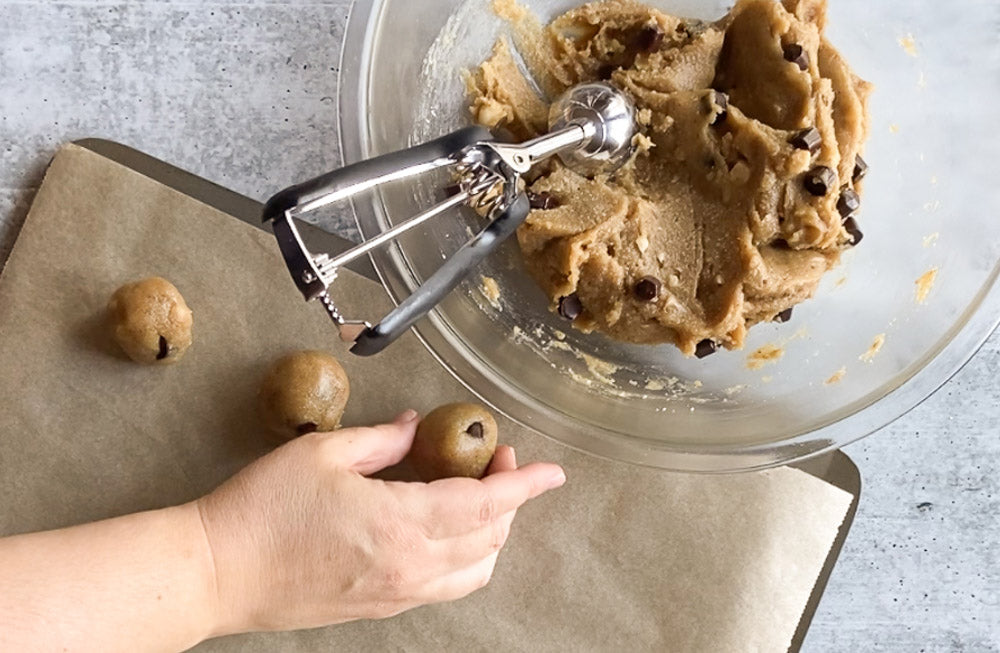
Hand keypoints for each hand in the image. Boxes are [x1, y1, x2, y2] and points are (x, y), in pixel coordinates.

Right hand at [196, 410, 565, 635]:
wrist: (217, 573)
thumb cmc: (262, 510)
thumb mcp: (323, 453)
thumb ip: (381, 439)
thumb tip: (414, 427)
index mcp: (400, 523)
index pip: (485, 505)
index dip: (524, 486)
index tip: (552, 472)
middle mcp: (409, 566)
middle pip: (489, 540)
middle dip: (509, 500)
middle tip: (498, 461)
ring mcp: (395, 592)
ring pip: (474, 572)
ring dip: (491, 535)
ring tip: (479, 497)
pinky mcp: (378, 606)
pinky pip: (444, 588)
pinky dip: (464, 559)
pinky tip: (447, 532)